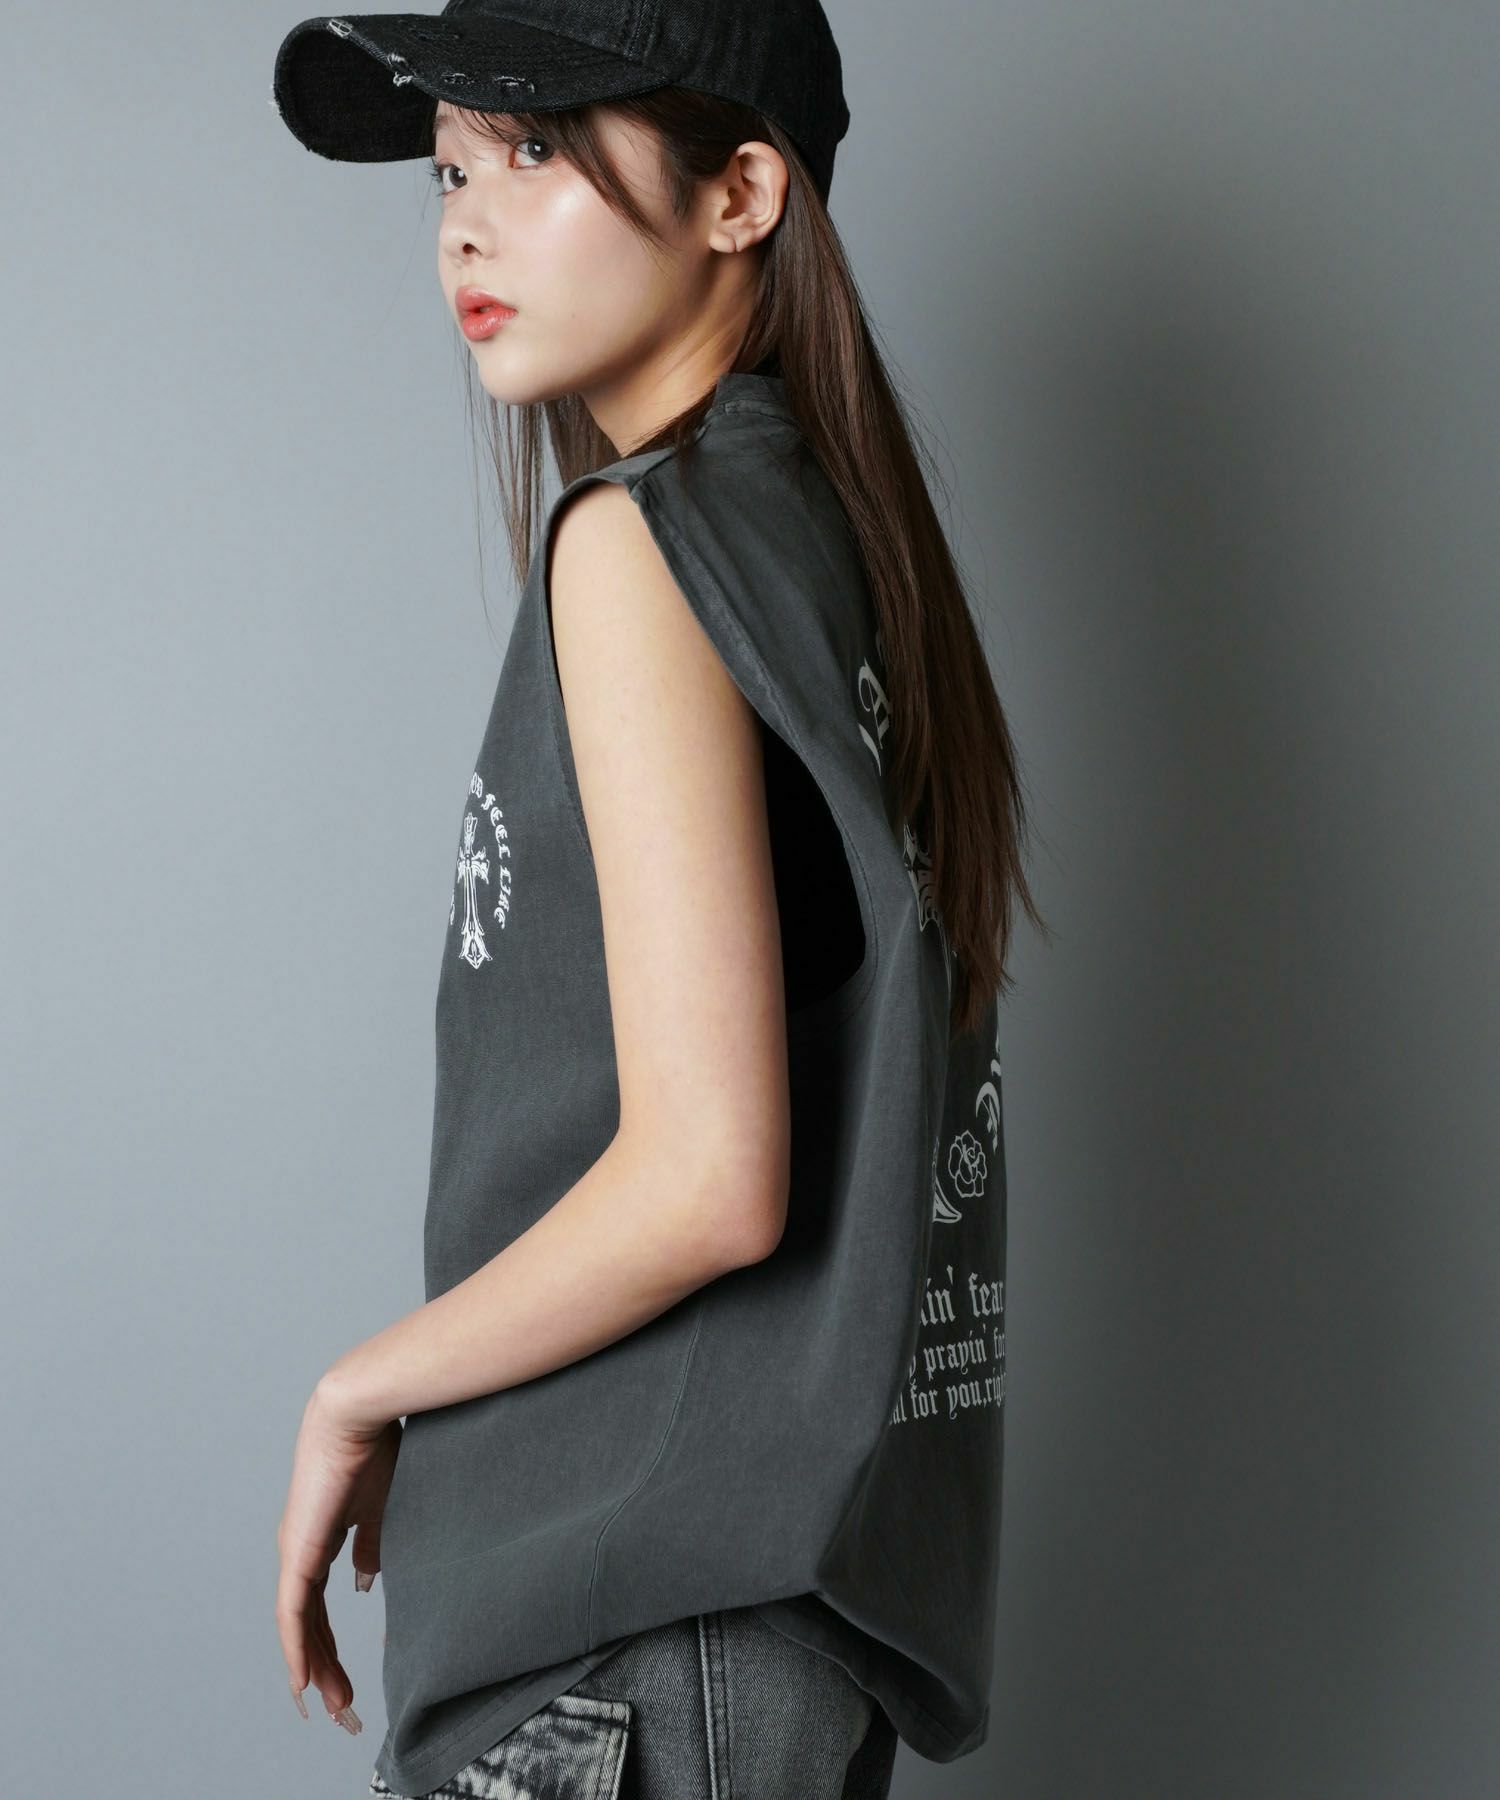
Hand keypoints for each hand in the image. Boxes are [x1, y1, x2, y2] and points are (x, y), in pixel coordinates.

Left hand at [275, 1379, 401, 1731]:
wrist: (359, 1413)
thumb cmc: (377, 1447)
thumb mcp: (382, 1507)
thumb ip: (373, 1544)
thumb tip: (367, 1581)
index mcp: (321, 1538)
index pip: (321, 1605)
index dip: (331, 1643)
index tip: (343, 1678)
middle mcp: (301, 1550)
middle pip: (309, 1623)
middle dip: (325, 1666)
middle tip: (340, 1705)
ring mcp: (295, 1552)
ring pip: (300, 1625)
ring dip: (314, 1666)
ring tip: (331, 1703)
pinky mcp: (299, 1551)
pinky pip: (294, 1613)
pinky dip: (298, 1648)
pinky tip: (302, 1678)